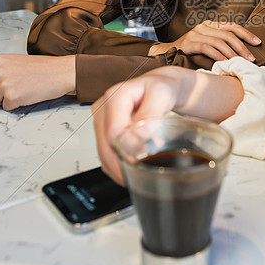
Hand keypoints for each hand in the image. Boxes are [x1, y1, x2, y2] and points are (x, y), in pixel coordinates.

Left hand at [0, 54, 75, 110]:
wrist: (60, 72)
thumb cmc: (42, 67)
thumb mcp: (15, 61)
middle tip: (4, 91)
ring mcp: (4, 84)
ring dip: (2, 100)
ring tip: (18, 92)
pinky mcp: (11, 97)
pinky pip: (4, 107)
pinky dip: (14, 105)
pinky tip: (25, 96)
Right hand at [92, 67, 198, 184]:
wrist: (161, 86)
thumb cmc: (162, 87)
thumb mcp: (162, 94)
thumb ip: (150, 113)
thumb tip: (141, 135)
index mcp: (116, 96)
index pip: (113, 131)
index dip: (126, 151)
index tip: (141, 162)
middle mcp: (104, 107)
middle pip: (105, 145)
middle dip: (120, 166)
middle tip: (138, 179)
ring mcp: (102, 119)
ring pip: (103, 152)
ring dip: (117, 169)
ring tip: (135, 178)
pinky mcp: (104, 129)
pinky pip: (105, 153)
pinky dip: (115, 166)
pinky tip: (129, 172)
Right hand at [148, 20, 260, 61]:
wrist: (165, 54)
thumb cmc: (189, 53)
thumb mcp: (206, 45)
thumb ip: (220, 45)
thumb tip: (242, 54)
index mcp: (209, 25)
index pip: (231, 26)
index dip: (246, 33)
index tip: (257, 42)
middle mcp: (203, 27)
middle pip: (228, 34)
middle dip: (242, 46)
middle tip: (251, 58)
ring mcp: (195, 34)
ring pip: (220, 41)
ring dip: (233, 53)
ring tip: (240, 62)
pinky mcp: (189, 43)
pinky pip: (208, 48)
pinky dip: (219, 56)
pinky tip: (226, 63)